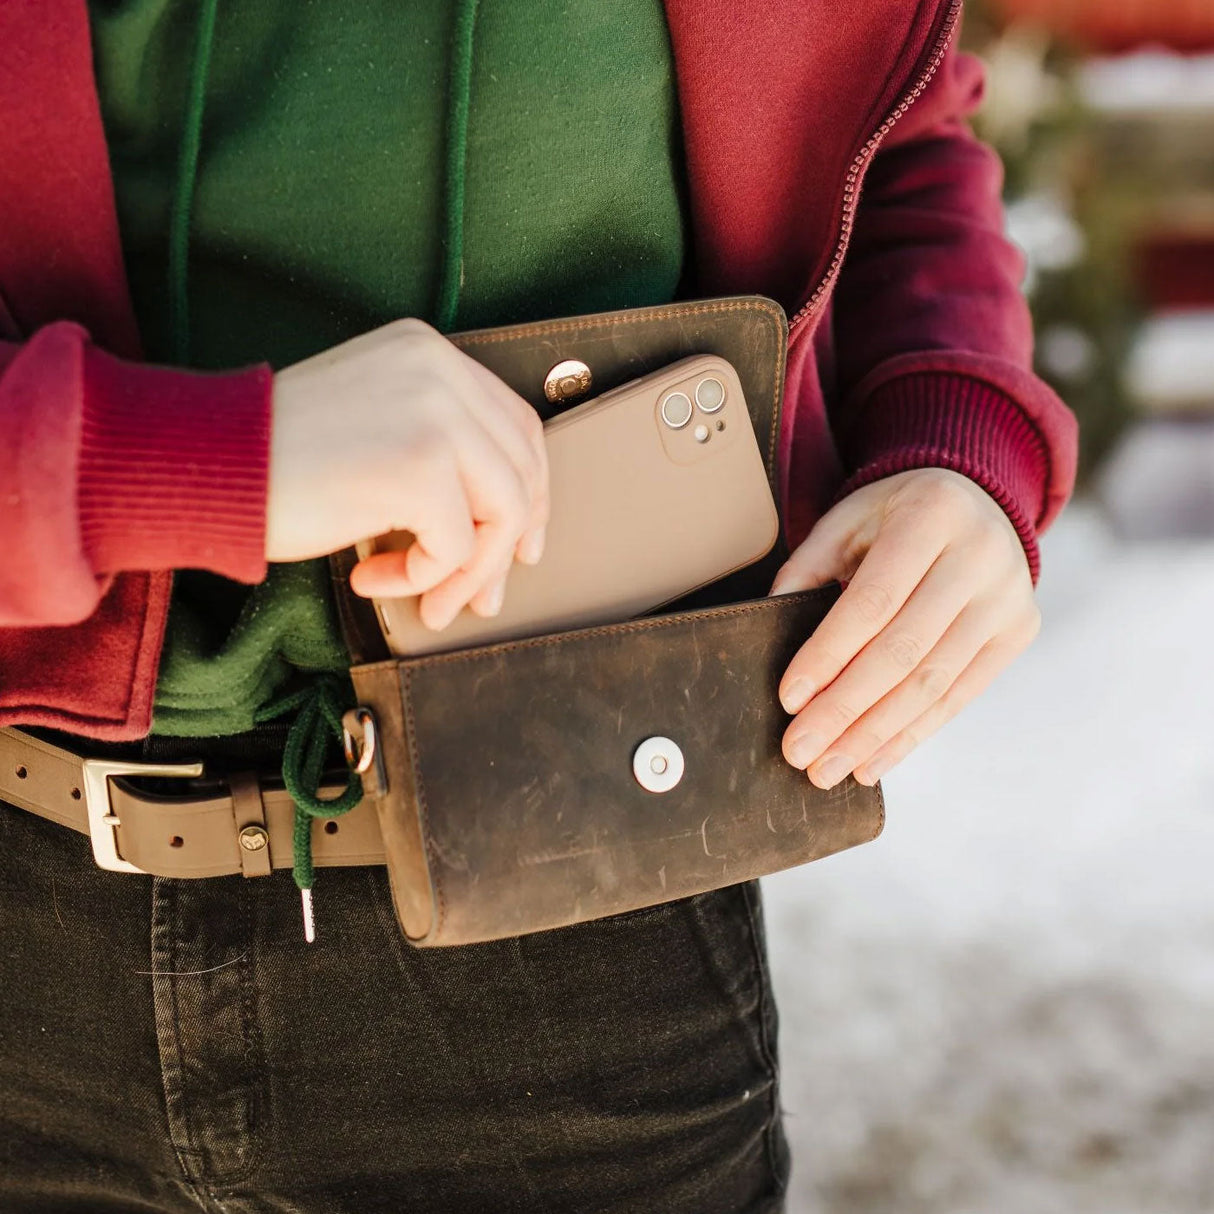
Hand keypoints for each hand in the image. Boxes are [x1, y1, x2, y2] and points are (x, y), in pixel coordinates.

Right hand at [267, 319, 548, 629]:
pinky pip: (455, 547)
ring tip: (426, 601)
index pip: (516, 425)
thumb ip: (433, 447)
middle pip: (521, 469)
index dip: (529, 491)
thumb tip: (500, 525)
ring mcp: (434, 415)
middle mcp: (439, 370)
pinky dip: (420, 578)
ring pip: (501, 512)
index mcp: (428, 353)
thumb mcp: (370, 423)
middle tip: (482, 595)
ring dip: (467, 573)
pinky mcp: (418, 467)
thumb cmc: (274, 457)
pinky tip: (368, 577)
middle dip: (507, 545)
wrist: (201, 464)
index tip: (519, 541)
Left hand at [771, 468, 1040, 787]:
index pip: (872, 601)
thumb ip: (808, 569)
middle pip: (903, 651)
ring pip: (932, 683)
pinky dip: (912, 735)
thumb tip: (771, 628)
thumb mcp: (848, 520)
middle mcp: (979, 556)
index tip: (790, 698)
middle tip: (800, 753)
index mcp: (930, 515)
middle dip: (845, 710)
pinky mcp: (1018, 632)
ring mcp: (1006, 598)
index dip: (829, 655)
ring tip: (830, 769)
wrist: (976, 501)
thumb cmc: (894, 515)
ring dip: (875, 736)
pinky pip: (959, 696)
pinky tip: (873, 762)